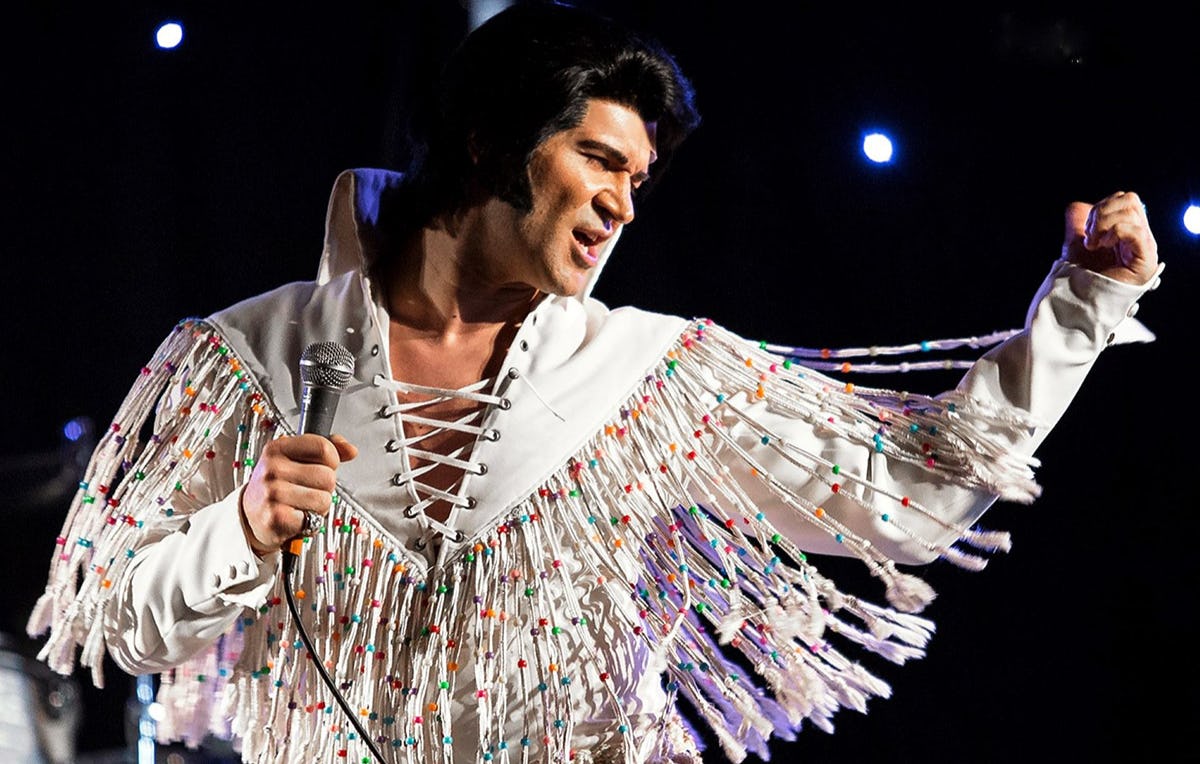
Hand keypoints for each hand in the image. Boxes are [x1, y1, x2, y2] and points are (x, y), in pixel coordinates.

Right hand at [239, 433, 358, 554]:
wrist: (251, 516)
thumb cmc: (277, 485)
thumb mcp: (295, 459)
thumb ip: (326, 449)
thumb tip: (351, 450)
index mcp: (277, 448)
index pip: (324, 448)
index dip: (331, 461)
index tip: (321, 467)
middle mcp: (272, 468)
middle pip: (328, 476)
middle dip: (324, 487)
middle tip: (305, 490)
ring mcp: (272, 493)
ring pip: (324, 499)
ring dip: (319, 506)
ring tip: (301, 505)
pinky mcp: (276, 518)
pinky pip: (314, 519)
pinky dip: (310, 522)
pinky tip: (295, 517)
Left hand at [1063, 190, 1158, 284]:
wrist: (1078, 300)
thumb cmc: (1079, 276)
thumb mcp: (1074, 243)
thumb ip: (1076, 222)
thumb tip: (1078, 206)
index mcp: (1126, 230)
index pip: (1124, 200)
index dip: (1102, 207)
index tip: (1087, 230)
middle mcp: (1139, 237)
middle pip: (1130, 200)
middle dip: (1102, 213)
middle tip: (1089, 236)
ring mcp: (1144, 248)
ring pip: (1132, 212)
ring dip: (1105, 224)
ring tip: (1093, 244)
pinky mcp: (1145, 261)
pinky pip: (1136, 231)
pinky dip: (1115, 232)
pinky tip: (1103, 246)